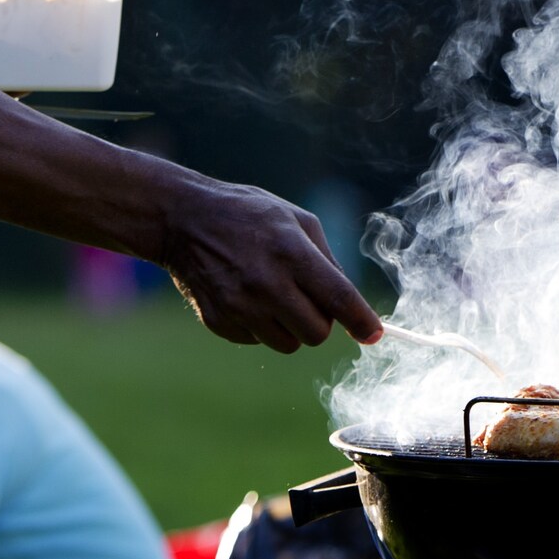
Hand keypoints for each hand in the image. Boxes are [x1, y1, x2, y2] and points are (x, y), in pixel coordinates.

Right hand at [160, 178, 384, 351]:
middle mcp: (266, 284)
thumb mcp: (296, 219)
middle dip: (322, 321)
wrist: (184, 220)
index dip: (362, 321)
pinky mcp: (219, 321)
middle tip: (310, 299)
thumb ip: (327, 259)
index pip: (338, 298)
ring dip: (292, 327)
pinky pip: (257, 341)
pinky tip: (248, 296)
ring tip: (276, 295)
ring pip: (289, 344)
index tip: (374, 335)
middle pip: (317, 333)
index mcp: (291, 253)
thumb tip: (349, 302)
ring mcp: (239, 307)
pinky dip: (261, 326)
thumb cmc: (248, 214)